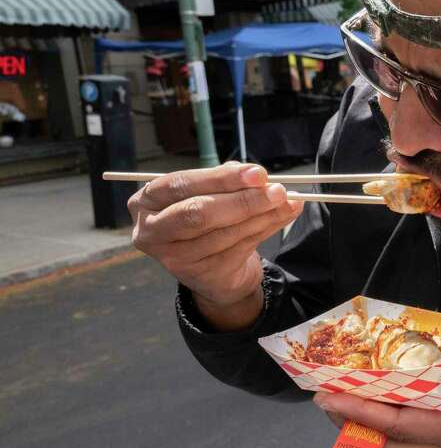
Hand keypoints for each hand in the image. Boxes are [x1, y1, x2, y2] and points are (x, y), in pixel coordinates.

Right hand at [128, 162, 303, 327]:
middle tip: (276, 191)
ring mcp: (174, 258)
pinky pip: (240, 247)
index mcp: (145, 202)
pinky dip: (268, 228)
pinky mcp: (201, 275)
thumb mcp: (208, 194)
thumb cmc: (206, 219)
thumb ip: (225, 182)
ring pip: (225, 232)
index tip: (257, 173)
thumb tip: (258, 177)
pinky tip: (285, 215)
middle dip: (242, 200)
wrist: (213, 269)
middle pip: (198, 213)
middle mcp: (151, 231)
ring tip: (288, 201)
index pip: (181, 185)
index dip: (221, 179)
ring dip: (262, 215)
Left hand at [313, 357, 440, 447]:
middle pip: (394, 440)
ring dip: (372, 427)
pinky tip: (393, 405)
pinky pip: (423, 439)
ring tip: (346, 403)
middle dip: (354, 422)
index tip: (326, 395)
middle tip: (322, 397)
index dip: (362, 410)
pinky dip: (398, 425)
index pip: (403, 422)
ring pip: (406, 445)